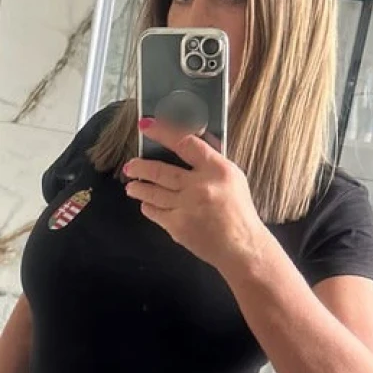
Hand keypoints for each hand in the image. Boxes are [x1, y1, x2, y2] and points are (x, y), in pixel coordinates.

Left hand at [124, 119, 265, 274]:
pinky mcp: (177, 226)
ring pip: (151, 191)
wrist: (241, 246)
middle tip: (130, 165)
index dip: (162, 132)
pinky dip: (147, 205)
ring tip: (132, 185)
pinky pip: (154, 211)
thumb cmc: (238, 211)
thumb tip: (185, 144)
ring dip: (138, 186)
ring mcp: (186, 206)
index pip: (185, 143)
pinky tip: (146, 203)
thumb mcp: (232, 177)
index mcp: (217, 169)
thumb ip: (209, 162)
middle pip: (159, 170)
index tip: (146, 126)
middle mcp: (199, 186)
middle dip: (139, 166)